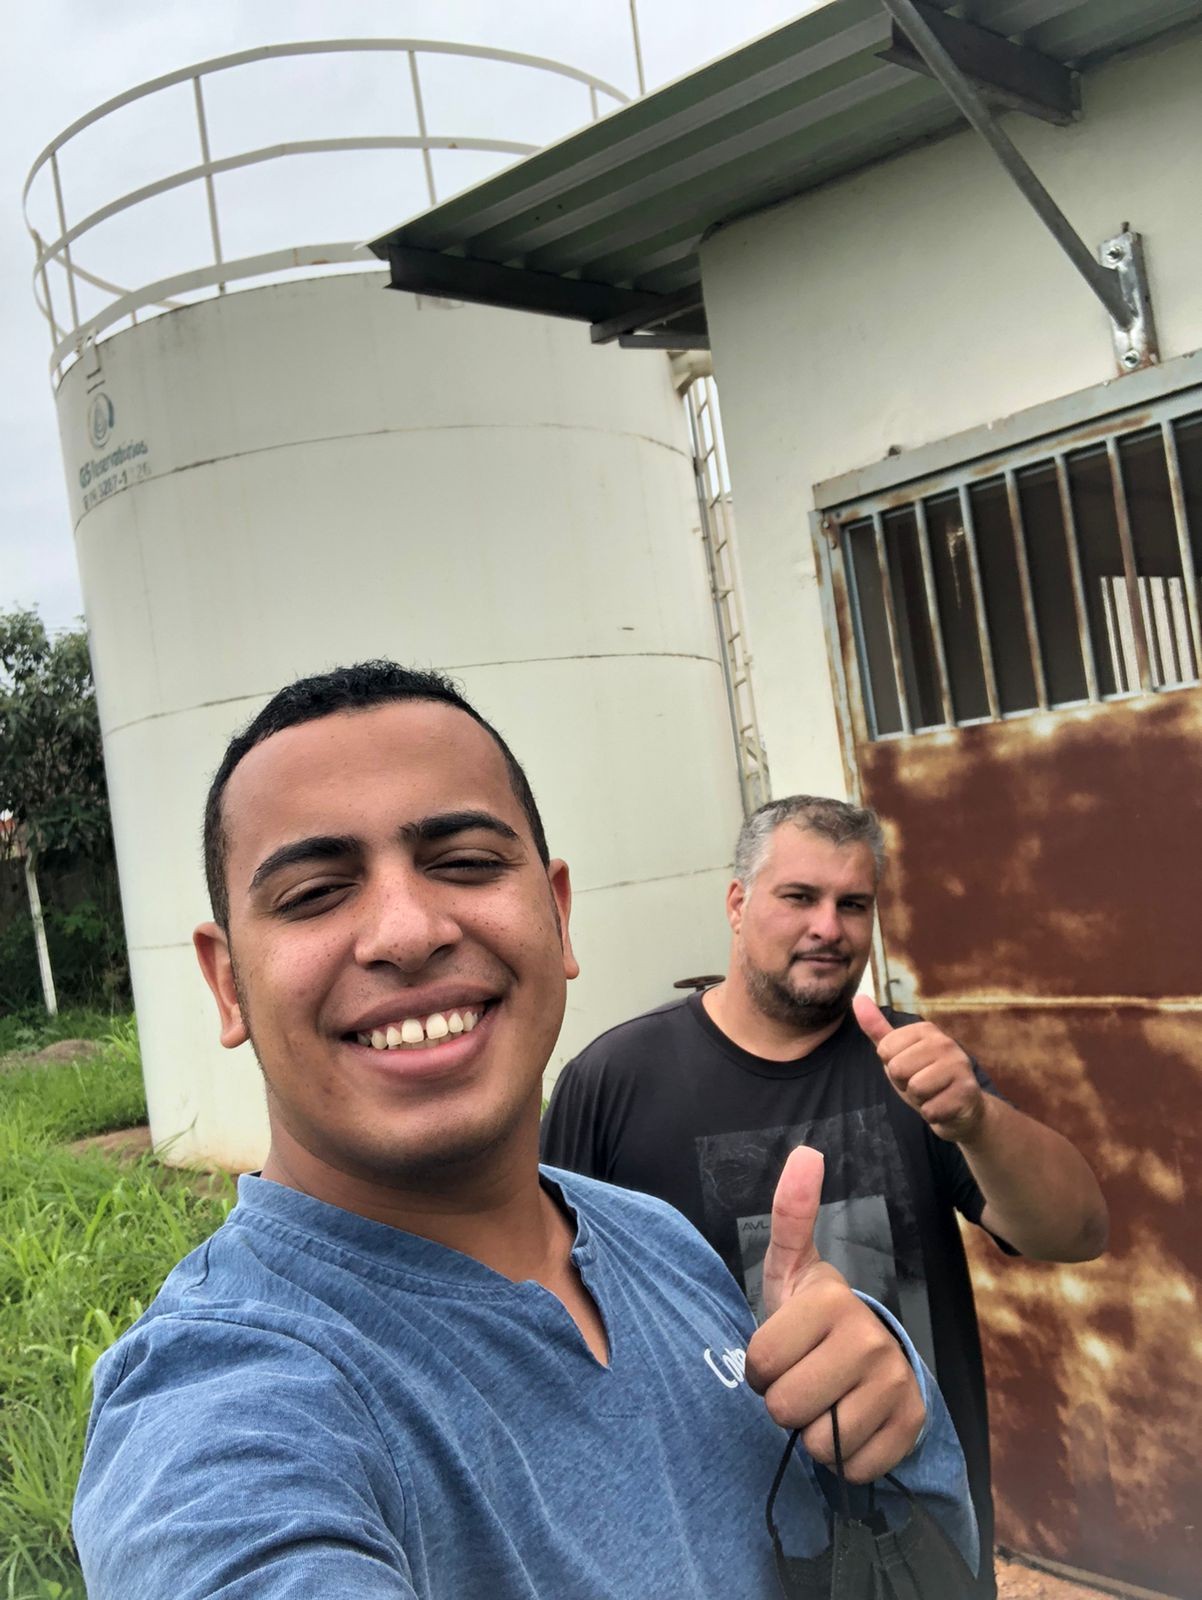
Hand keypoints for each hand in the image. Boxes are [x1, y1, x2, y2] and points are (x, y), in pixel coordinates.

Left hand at [745, 1146, 924, 1482]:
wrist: (871, 1362)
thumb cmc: (815, 1319)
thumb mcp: (794, 1269)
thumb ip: (790, 1214)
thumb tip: (806, 1151)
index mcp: (833, 1301)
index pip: (759, 1364)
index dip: (758, 1367)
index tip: (778, 1353)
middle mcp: (871, 1340)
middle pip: (785, 1408)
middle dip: (783, 1402)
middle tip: (801, 1379)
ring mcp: (897, 1386)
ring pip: (818, 1442)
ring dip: (813, 1432)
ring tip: (825, 1400)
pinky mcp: (912, 1427)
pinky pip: (853, 1468)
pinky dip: (844, 1458)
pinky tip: (851, 1425)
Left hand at [854, 996, 985, 1144]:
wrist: (962, 1109)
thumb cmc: (925, 1078)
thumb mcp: (898, 1054)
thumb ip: (877, 1029)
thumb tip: (858, 997)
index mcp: (926, 1030)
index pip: (884, 1049)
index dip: (892, 1066)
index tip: (910, 1069)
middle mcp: (946, 1042)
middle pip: (897, 1068)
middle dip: (904, 1084)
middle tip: (921, 1084)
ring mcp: (960, 1066)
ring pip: (915, 1088)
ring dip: (919, 1099)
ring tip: (932, 1094)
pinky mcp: (967, 1092)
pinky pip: (931, 1109)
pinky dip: (932, 1113)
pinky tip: (944, 1106)